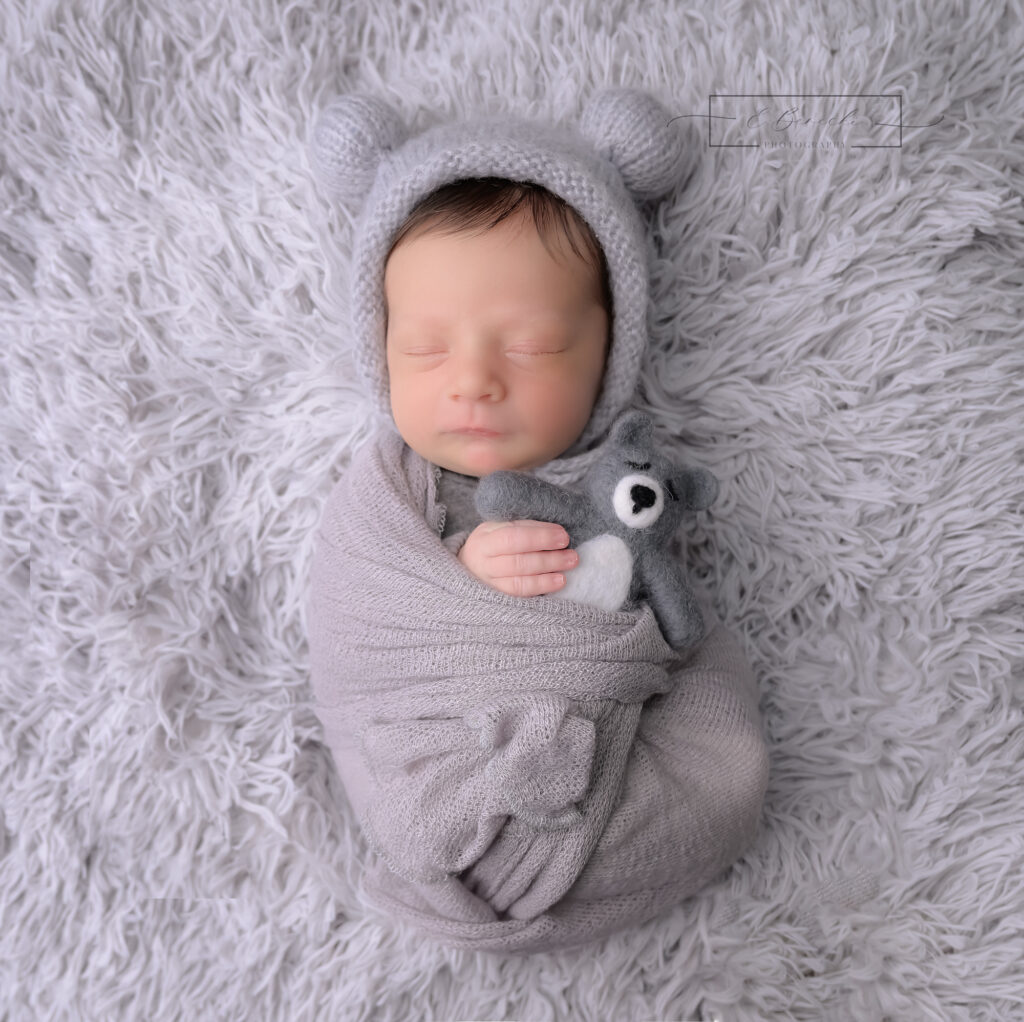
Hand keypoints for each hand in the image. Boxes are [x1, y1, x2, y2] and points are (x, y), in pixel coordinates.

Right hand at [458, 520, 577, 596]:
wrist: (468, 567)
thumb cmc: (491, 544)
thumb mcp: (499, 528)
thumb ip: (523, 528)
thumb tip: (555, 531)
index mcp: (484, 540)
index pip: (512, 537)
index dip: (539, 537)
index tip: (563, 536)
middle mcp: (484, 564)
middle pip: (517, 562)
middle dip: (548, 558)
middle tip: (572, 555)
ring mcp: (489, 584)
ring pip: (519, 581)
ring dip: (547, 575)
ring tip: (568, 569)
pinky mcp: (498, 598)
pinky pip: (520, 595)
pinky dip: (541, 588)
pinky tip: (558, 582)